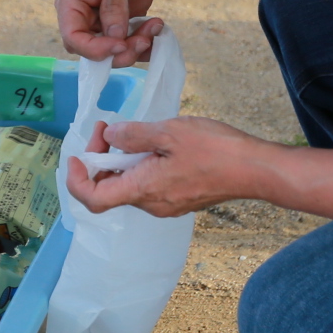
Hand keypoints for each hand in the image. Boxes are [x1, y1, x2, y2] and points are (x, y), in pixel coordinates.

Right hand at [55, 0, 163, 62]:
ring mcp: (103, 25)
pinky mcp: (122, 27)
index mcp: (71, 2)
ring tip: (156, 25)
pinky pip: (130, 46)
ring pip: (115, 53)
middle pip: (94, 52)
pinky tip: (157, 28)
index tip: (121, 44)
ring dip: (137, 47)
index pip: (72, 37)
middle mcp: (83, 18)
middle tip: (145, 40)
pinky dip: (146, 45)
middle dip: (120, 52)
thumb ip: (114, 4)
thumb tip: (115, 35)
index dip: (94, 49)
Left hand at [63, 115, 257, 217]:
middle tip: (107, 127)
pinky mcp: (180, 198)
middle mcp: (151, 204)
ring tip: (132, 131)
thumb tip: (109, 137)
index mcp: (144, 190)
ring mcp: (167, 204)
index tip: (77, 154)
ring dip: (121, 160)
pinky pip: (148, 185)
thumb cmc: (216, 150)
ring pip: (129, 185)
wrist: (256, 169)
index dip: (76, 179)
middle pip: (109, 189)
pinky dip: (139, 165)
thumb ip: (133, 135)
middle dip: (100, 159)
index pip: (94, 199)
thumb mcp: (169, 132)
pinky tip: (154, 143)